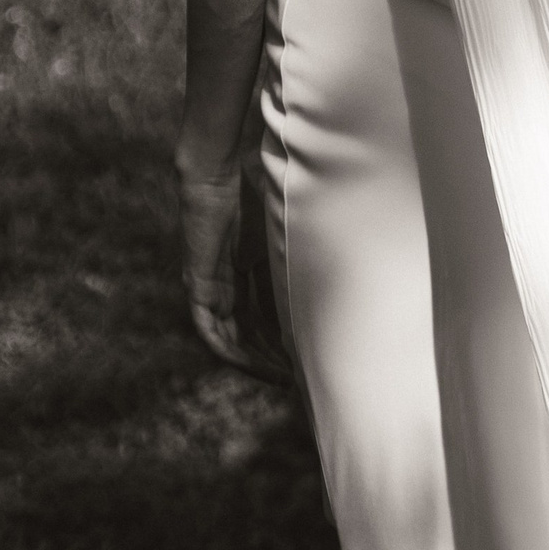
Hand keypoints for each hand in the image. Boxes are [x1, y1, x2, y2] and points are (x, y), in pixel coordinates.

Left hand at [179, 167, 288, 381]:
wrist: (224, 170)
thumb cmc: (260, 189)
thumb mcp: (291, 234)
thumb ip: (305, 256)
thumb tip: (351, 272)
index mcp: (251, 267)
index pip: (267, 315)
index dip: (285, 340)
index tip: (308, 358)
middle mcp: (229, 282)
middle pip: (251, 333)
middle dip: (273, 359)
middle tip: (298, 379)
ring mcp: (211, 286)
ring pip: (231, 338)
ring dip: (255, 362)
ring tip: (282, 378)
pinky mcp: (197, 286)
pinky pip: (210, 331)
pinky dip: (230, 351)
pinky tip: (254, 365)